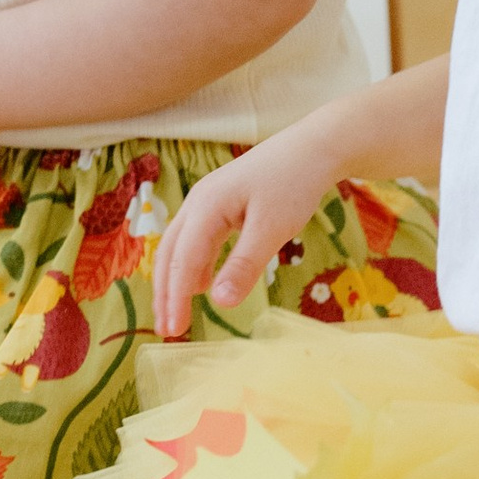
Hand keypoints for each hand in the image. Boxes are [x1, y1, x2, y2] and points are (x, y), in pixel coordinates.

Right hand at [152, 122, 341, 335]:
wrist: (313, 147)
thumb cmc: (294, 184)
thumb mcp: (272, 229)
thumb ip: (245, 265)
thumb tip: (219, 303)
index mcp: (206, 207)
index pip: (182, 261)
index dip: (175, 298)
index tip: (174, 331)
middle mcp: (198, 202)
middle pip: (170, 254)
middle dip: (165, 293)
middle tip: (167, 331)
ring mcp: (206, 201)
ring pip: (179, 246)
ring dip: (175, 281)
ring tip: (177, 314)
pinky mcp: (219, 204)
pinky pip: (196, 239)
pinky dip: (193, 265)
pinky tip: (203, 285)